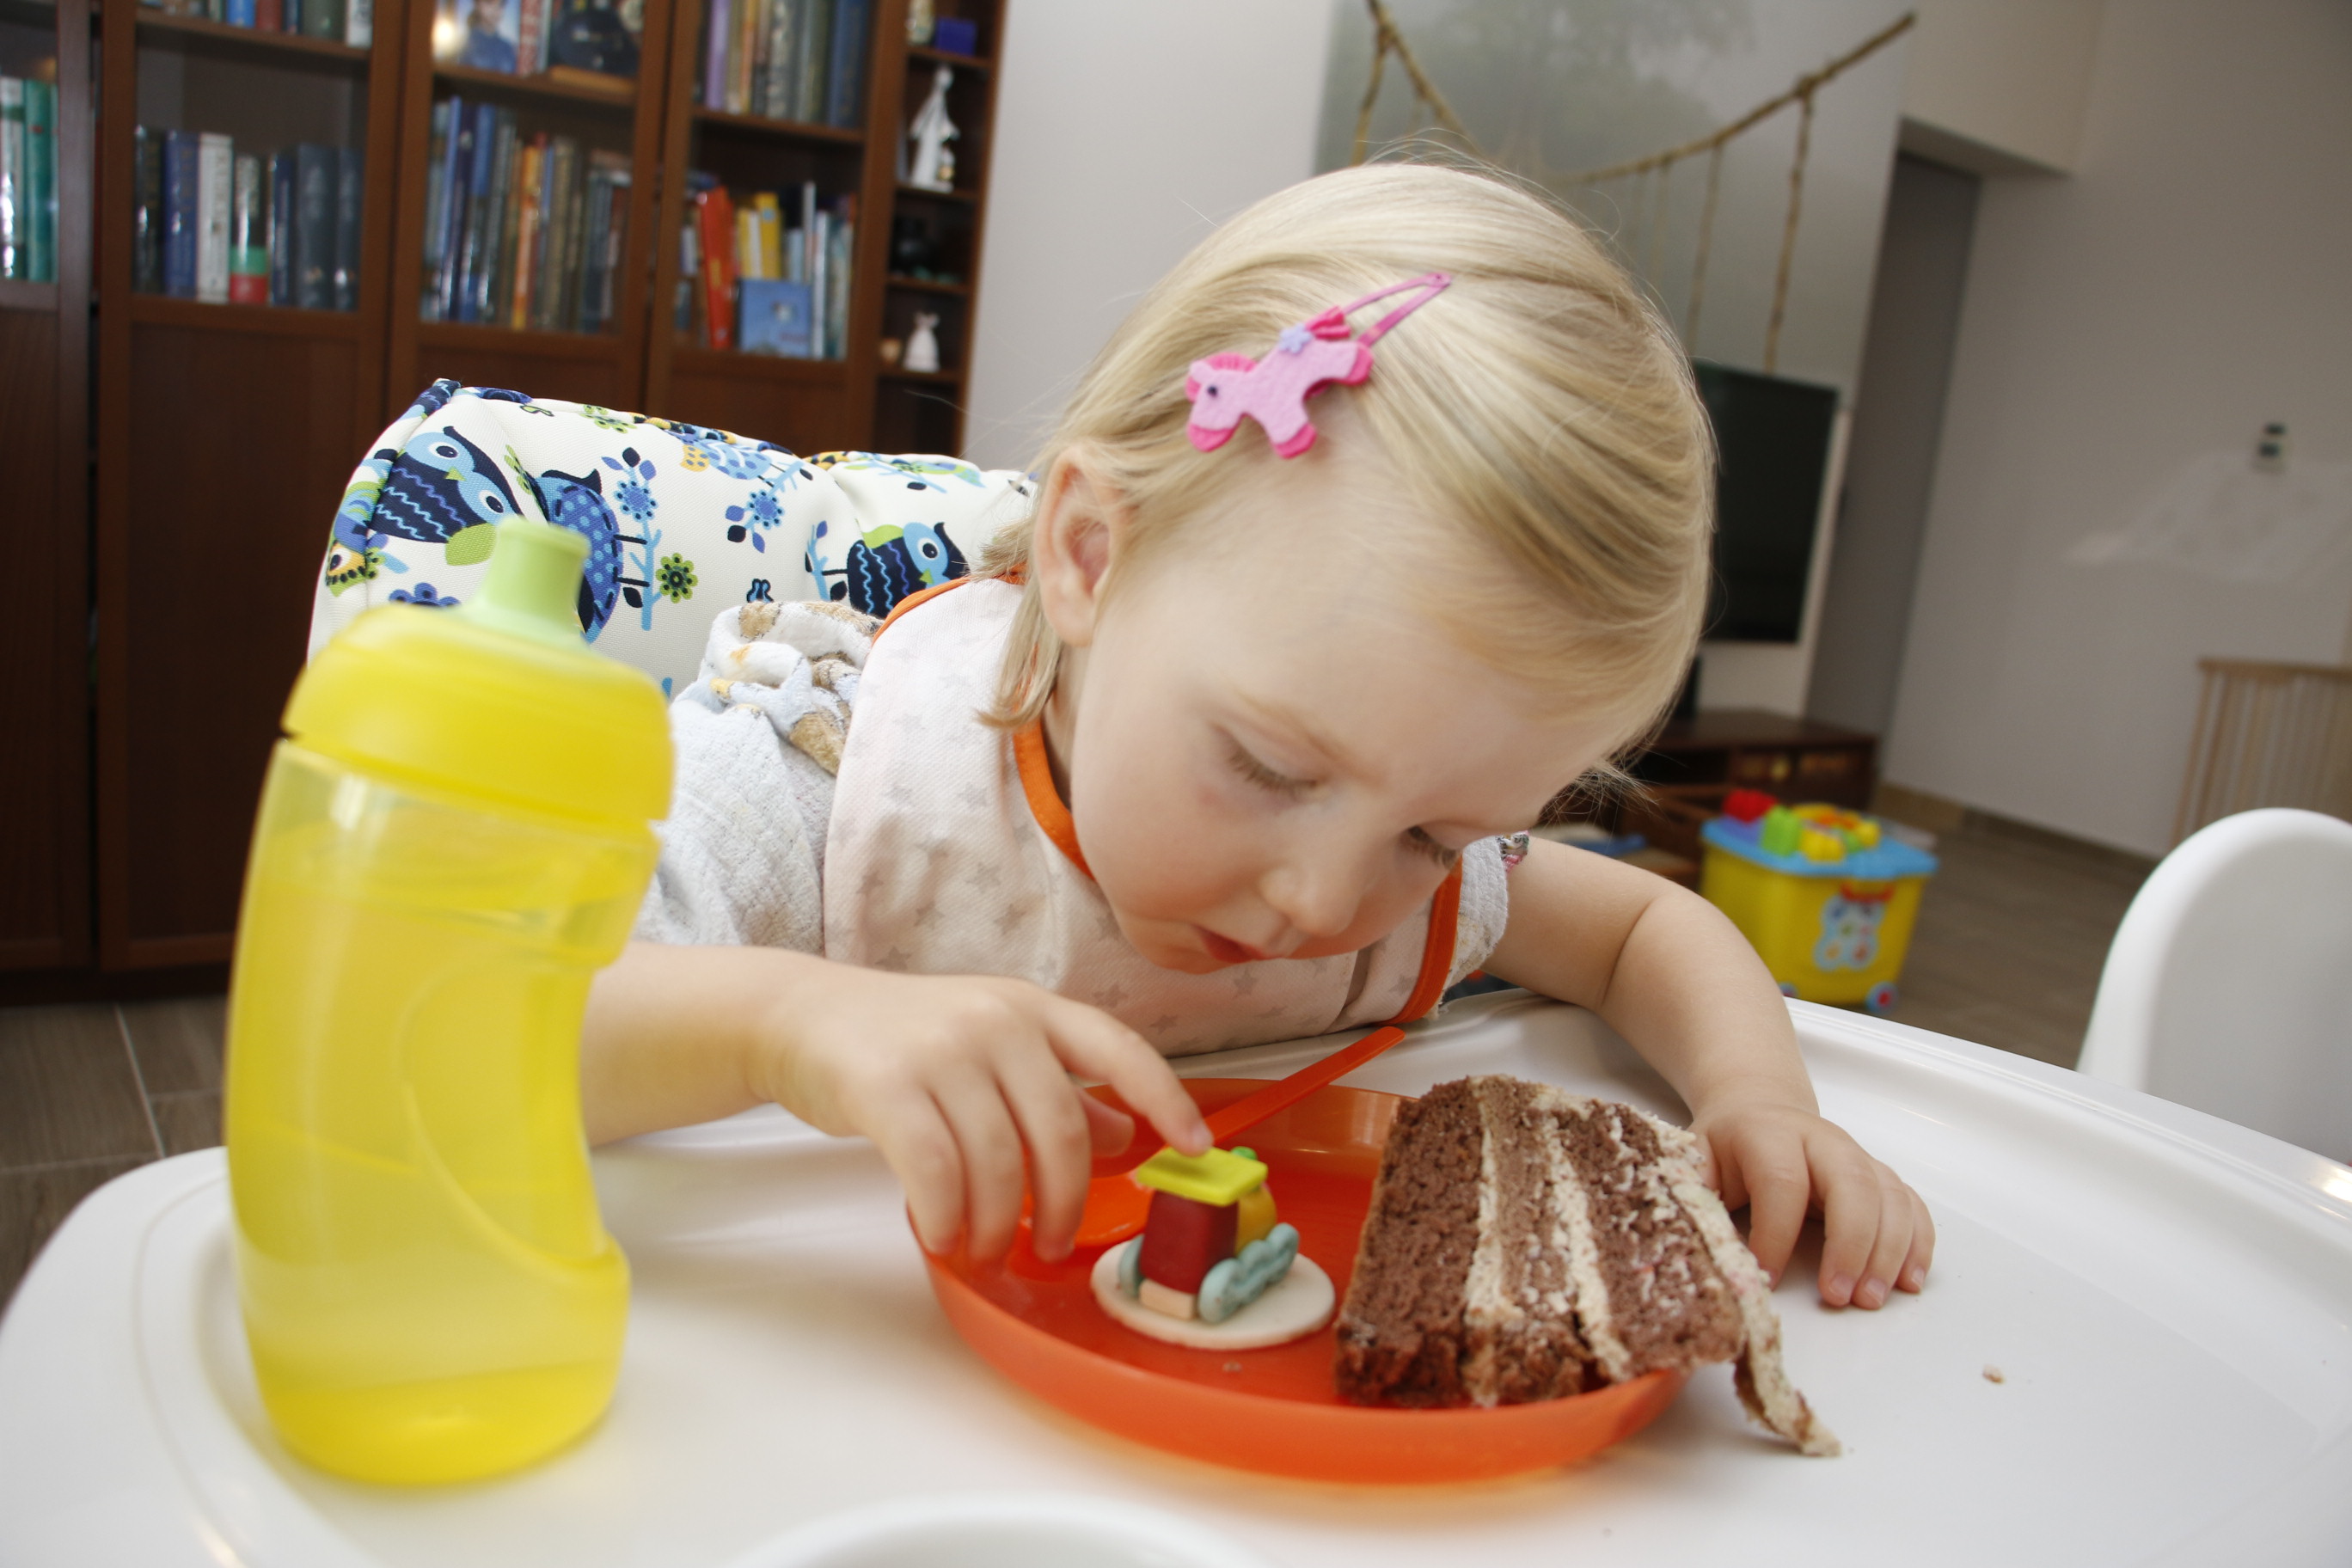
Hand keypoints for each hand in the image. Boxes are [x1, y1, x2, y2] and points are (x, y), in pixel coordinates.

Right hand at [747, 966, 1209, 1262]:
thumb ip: (1056, 1089)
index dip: (1165, 1097)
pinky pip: (935, 1169)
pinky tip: (943, 1235)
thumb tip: (1122, 1133)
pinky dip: (947, 1216)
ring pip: (998, 1159)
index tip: (1196, 1147)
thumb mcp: (990, 1051)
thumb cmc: (903, 1041)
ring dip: (998, 1223)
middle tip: (1053, 1247)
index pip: (1118, 1047)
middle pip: (1060, 1129)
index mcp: (1032, 1010)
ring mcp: (940, 1048)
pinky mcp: (886, 1084)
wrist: (799, 1018)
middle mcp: (996, 1020)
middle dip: (1063, 1203)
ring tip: (986, 1249)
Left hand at [1691, 1101, 1934, 1309]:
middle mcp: (1823, 1140)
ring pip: (1890, 1197)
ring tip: (1871, 1299)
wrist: (1759, 1108)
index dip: (1776, 1233)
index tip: (1765, 1276)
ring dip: (1888, 1252)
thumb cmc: (1727, 1146)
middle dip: (1851, 1245)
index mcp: (1770, 1134)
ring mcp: (1858, 1156)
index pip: (1782, 1182)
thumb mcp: (1696, 1159)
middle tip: (1839, 1297)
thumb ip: (1695, 1195)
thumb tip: (1694, 1247)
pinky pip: (1911, 1205)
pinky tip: (1909, 1280)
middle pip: (1852, 1184)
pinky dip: (1917, 1242)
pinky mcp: (1880, 1176)